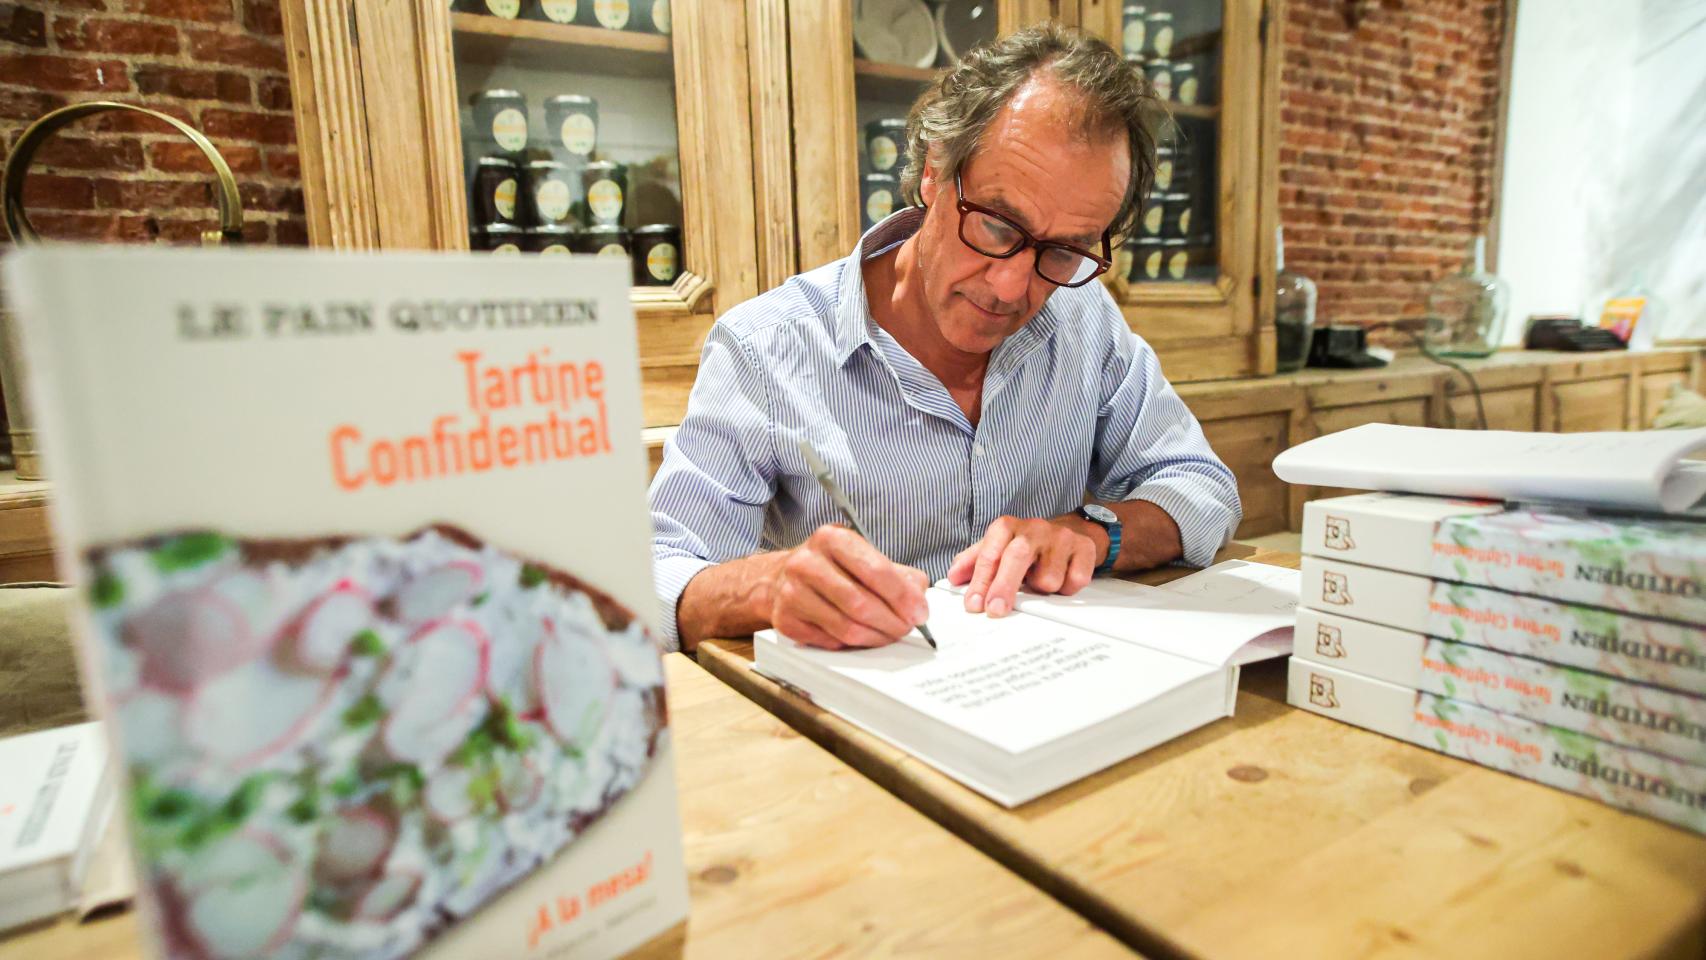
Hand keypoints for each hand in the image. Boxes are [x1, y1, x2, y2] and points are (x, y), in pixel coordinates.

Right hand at [771, 524, 930, 649]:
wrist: (781, 576)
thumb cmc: (832, 566)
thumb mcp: (863, 556)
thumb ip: (898, 574)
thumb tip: (919, 600)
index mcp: (831, 538)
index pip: (876, 570)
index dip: (903, 596)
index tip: (919, 612)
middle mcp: (807, 563)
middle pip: (861, 604)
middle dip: (892, 622)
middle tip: (906, 628)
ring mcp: (792, 592)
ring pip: (846, 628)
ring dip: (876, 638)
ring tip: (889, 635)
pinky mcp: (786, 620)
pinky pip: (830, 642)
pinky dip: (852, 644)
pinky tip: (861, 636)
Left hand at [946, 515, 1099, 617]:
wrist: (1071, 530)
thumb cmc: (1028, 545)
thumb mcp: (997, 547)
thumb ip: (973, 561)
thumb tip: (954, 577)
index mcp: (1006, 527)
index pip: (989, 554)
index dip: (980, 581)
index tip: (974, 604)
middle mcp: (1033, 529)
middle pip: (1016, 558)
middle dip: (1004, 587)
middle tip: (996, 610)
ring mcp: (1061, 537)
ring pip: (1048, 578)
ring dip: (1042, 590)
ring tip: (1040, 581)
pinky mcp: (1085, 548)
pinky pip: (1074, 581)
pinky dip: (1066, 588)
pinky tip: (1061, 578)